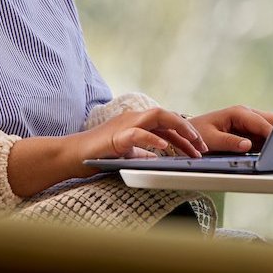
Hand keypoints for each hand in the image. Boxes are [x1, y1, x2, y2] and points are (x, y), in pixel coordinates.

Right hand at [81, 107, 209, 160]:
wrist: (70, 155)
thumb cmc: (96, 154)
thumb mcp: (126, 153)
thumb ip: (142, 152)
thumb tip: (158, 156)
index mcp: (138, 123)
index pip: (168, 125)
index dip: (186, 136)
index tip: (199, 149)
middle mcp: (134, 118)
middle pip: (168, 117)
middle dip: (188, 131)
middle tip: (202, 148)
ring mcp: (125, 124)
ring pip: (158, 116)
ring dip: (178, 129)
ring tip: (191, 143)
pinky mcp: (116, 135)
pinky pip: (138, 133)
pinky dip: (153, 139)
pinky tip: (164, 147)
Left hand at [188, 105, 272, 152]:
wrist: (188, 133)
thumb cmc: (197, 134)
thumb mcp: (211, 140)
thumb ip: (229, 142)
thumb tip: (248, 146)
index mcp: (238, 112)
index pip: (261, 123)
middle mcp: (246, 114)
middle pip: (271, 121)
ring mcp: (250, 122)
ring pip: (271, 127)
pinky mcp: (250, 132)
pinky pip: (265, 136)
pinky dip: (272, 143)